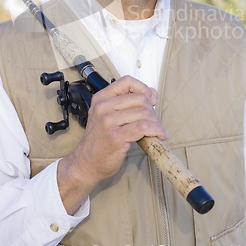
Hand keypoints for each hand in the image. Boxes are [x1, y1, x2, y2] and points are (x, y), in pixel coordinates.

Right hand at [57, 75, 166, 213]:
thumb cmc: (99, 140)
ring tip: (156, 131)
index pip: (127, 81)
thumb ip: (126, 103)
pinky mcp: (116, 137)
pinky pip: (143, 127)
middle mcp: (103, 107)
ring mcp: (108, 122)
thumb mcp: (106, 115)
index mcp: (101, 98)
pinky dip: (156, 130)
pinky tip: (159, 136)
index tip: (151, 99)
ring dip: (156, 123)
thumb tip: (152, 94)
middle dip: (152, 110)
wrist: (85, 163)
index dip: (144, 88)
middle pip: (140, 99)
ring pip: (144, 112)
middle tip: (152, 122)